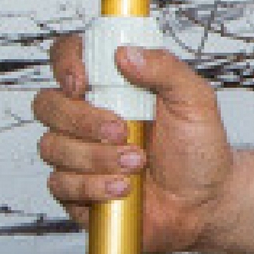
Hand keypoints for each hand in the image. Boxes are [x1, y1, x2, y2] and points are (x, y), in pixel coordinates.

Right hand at [34, 37, 234, 253]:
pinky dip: (93, 186)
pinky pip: (60, 184)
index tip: (82, 82)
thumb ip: (165, 69)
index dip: (65, 64)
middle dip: (84, 120)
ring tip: (138, 163)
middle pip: (48, 104)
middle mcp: (88, 116)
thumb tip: (127, 52)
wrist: (205, 200)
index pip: (69, 57)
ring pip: (52, 146)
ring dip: (96, 157)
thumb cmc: (199, 148)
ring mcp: (78, 152)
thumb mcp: (194, 99)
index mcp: (113, 86)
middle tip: (122, 131)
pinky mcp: (76, 188)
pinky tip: (123, 187)